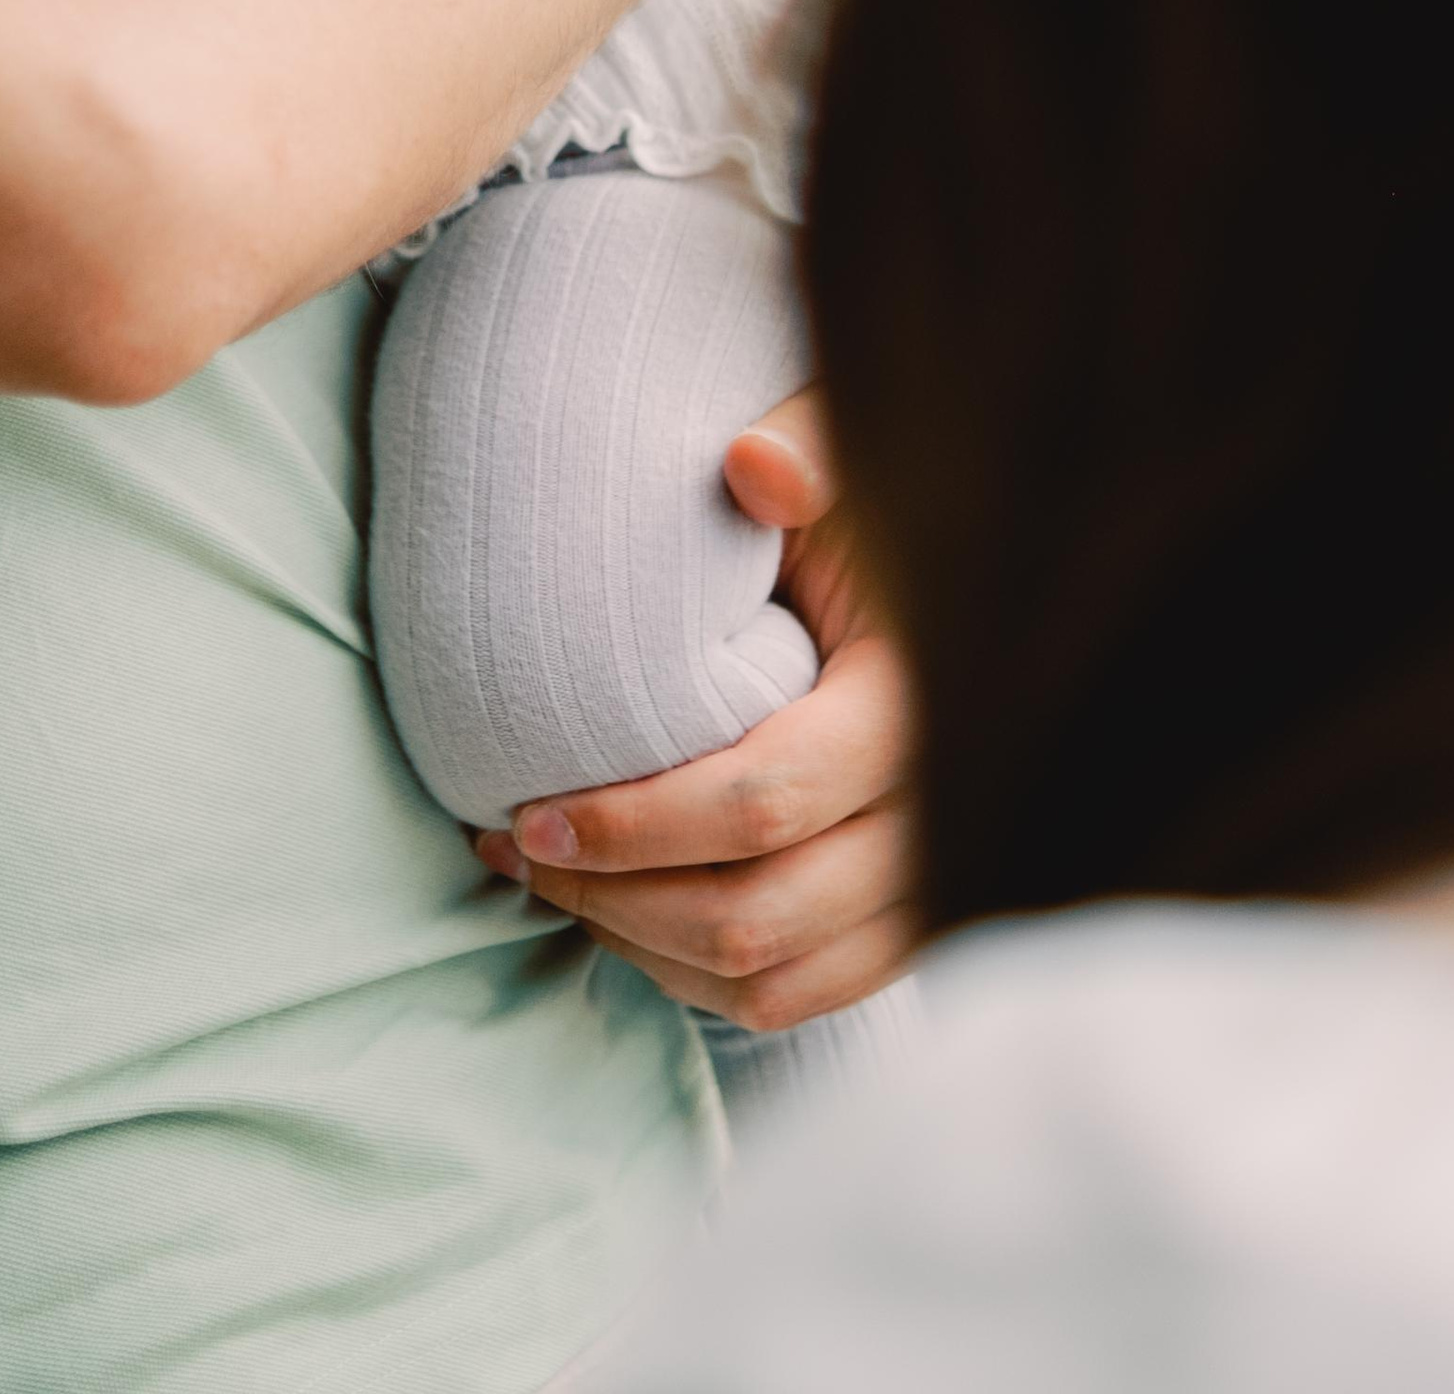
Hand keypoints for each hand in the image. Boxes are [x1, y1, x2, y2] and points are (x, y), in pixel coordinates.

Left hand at [472, 389, 913, 1030]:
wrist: (935, 580)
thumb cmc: (861, 517)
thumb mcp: (848, 463)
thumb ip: (808, 454)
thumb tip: (752, 464)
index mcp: (919, 710)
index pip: (763, 804)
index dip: (634, 826)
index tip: (531, 814)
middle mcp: (938, 824)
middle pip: (757, 918)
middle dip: (613, 899)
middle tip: (516, 850)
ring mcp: (927, 893)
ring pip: (769, 980)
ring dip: (642, 948)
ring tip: (553, 886)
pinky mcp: (903, 928)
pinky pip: (794, 999)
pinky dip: (696, 978)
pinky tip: (624, 915)